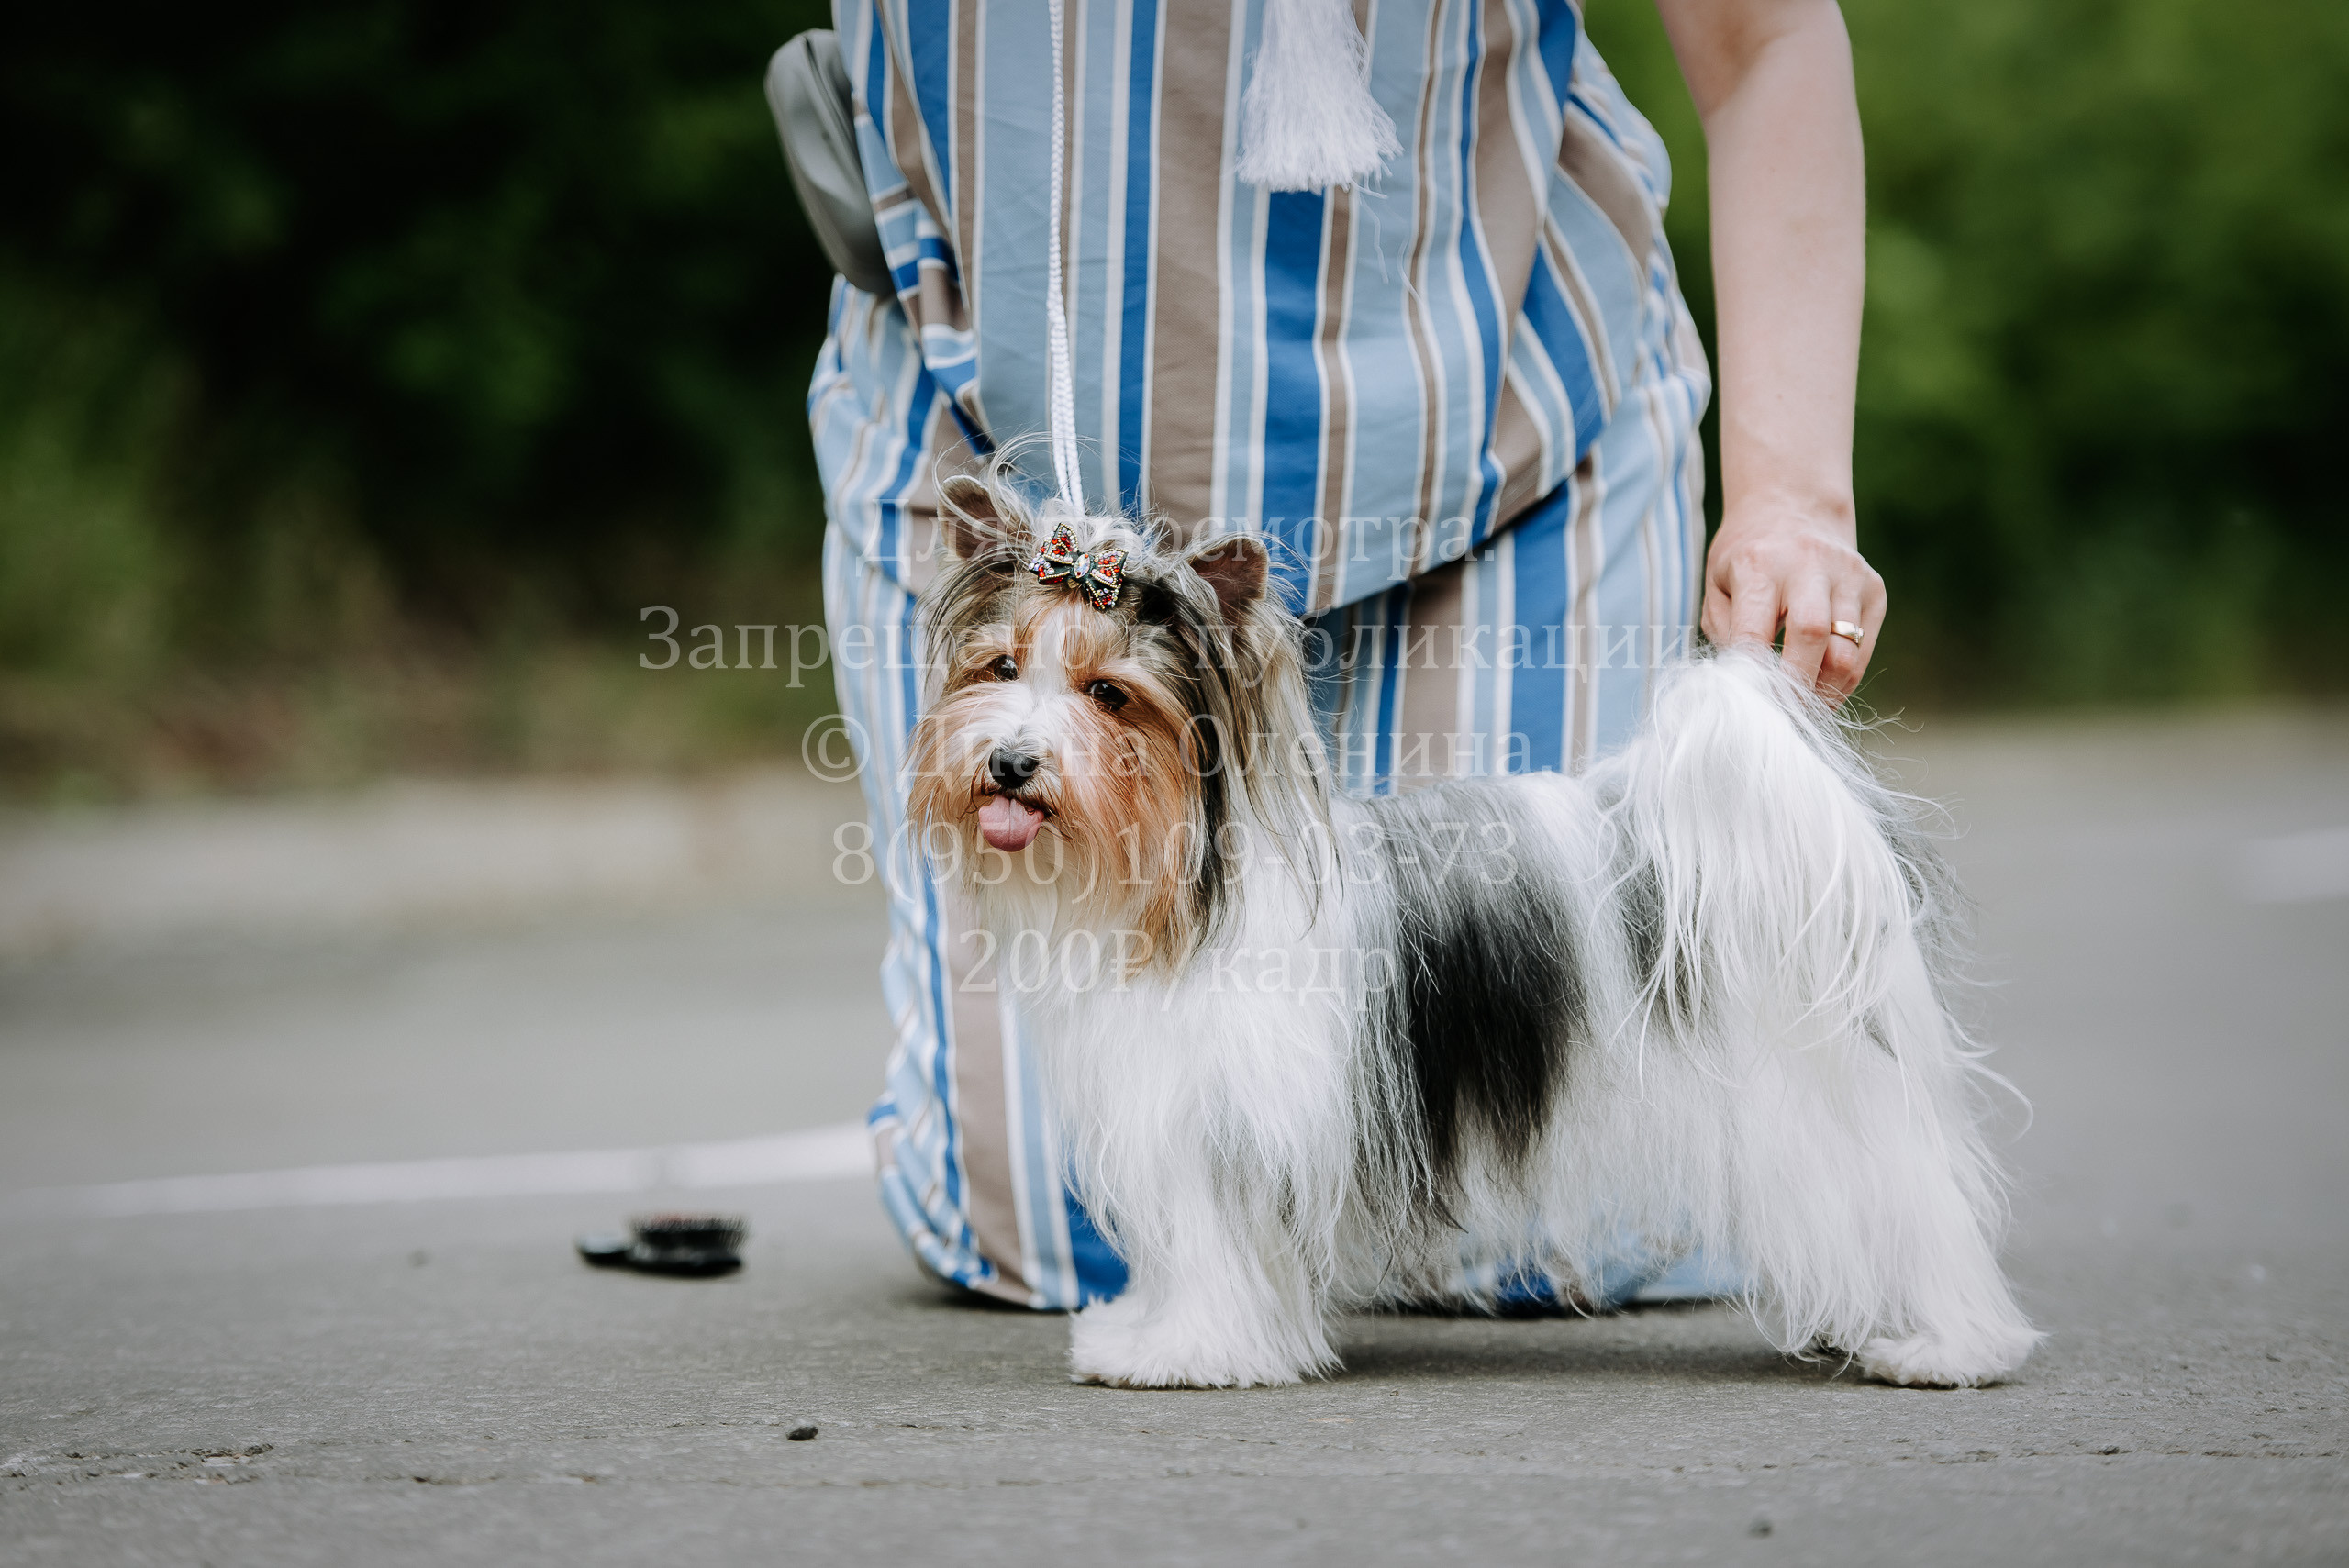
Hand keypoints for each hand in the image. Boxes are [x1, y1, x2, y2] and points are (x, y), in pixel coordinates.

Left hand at [1701, 501, 1884, 702]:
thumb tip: (1742, 686)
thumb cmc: (1746, 558)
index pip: (1756, 631)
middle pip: (1812, 637)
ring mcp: (1849, 575)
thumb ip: (1726, 632)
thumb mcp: (1718, 584)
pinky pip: (1864, 651)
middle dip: (1795, 687)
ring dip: (1823, 692)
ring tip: (1801, 709)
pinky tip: (1821, 689)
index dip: (1753, 676)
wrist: (1794, 508)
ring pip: (1846, 652)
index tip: (1747, 705)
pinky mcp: (1875, 589)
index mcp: (1759, 564)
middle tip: (1780, 716)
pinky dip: (1843, 680)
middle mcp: (1809, 564)